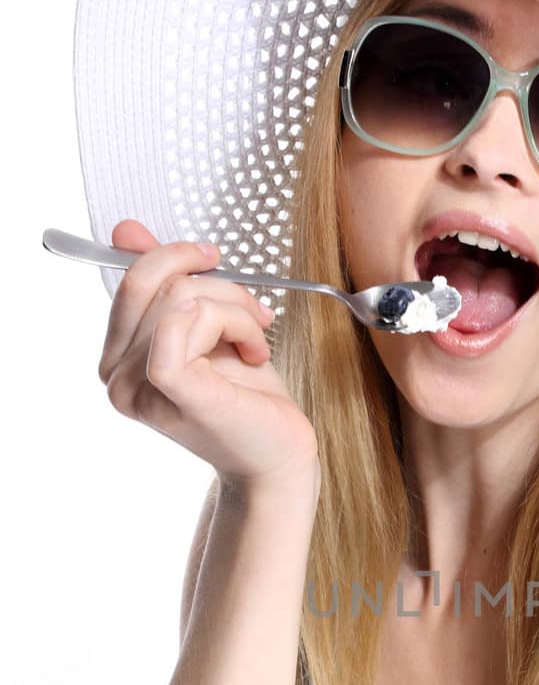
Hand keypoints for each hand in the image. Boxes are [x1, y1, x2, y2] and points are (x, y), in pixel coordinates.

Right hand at [100, 219, 318, 488]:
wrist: (277, 454)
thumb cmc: (246, 398)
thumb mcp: (206, 326)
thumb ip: (165, 282)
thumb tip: (125, 230)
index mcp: (117, 359)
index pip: (131, 281)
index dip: (175, 258)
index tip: (214, 259)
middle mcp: (115, 378)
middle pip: (158, 285)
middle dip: (220, 287)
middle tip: (256, 313)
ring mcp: (138, 390)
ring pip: (181, 300)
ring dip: (237, 310)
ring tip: (256, 342)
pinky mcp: (171, 393)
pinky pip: (180, 325)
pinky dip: (226, 321)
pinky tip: (249, 349)